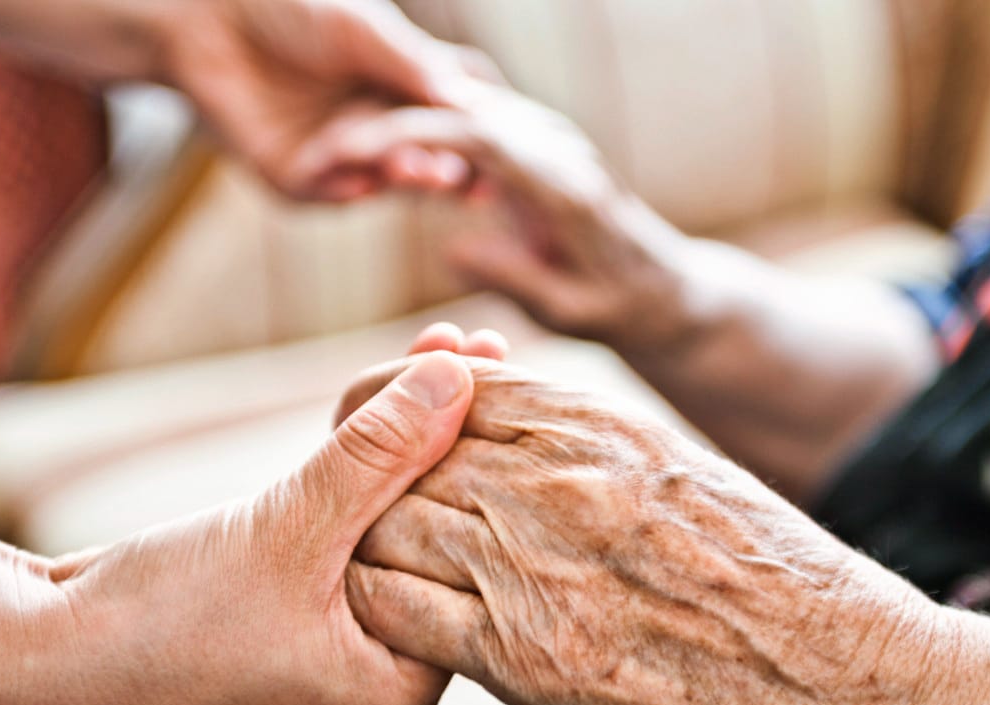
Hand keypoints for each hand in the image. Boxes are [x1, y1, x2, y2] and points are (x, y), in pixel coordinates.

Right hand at [36, 352, 478, 704]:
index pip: (474, 559)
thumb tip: (462, 373)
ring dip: (410, 432)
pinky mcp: (299, 601)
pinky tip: (394, 389)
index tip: (512, 373)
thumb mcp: (291, 527)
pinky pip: (349, 518)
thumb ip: (380, 454)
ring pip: (394, 516)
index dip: (488, 460)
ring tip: (451, 341)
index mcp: (404, 685)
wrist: (44, 656)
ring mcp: (342, 635)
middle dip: (455, 435)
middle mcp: (385, 668)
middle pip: (442, 532)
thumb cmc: (168, 618)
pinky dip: (364, 459)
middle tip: (487, 342)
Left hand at [158, 0, 495, 199]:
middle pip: (426, 160)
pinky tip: (355, 178)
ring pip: (382, 182)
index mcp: (402, 88)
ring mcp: (338, 157)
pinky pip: (327, 194)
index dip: (479, 137)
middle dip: (447, 169)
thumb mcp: (364, 29)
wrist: (207, 15)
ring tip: (417, 170)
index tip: (505, 146)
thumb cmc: (291, 6)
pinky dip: (341, 187)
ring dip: (402, 180)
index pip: (454, 121)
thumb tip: (474, 102)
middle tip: (464, 176)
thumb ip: (415, 66)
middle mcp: (377, 127)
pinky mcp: (295, 179)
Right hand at [291, 85, 696, 345]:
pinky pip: (475, 123)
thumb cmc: (617, 309)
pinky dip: (427, 133)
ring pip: (465, 107)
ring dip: (404, 122)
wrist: (663, 288)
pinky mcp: (539, 145)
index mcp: (565, 186)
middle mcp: (560, 149)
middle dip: (391, 121)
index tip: (354, 150)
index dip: (413, 135)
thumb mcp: (570, 312)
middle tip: (326, 148)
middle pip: (462, 108)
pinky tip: (384, 154)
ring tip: (341, 151)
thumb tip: (451, 248)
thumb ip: (517, 277)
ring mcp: (552, 140)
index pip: (480, 136)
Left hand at [339, 360, 940, 704]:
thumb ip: (588, 442)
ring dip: (378, 545)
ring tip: (389, 564)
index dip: (404, 403)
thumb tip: (511, 423)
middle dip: (379, 477)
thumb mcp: (682, 470)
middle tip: (369, 505)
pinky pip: (400, 615)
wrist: (829, 683)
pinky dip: (384, 612)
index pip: (456, 387)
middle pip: (408, 456)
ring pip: (390, 530)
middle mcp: (554, 482)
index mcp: (600, 424)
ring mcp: (532, 569)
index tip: (388, 428)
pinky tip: (405, 622)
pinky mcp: (521, 659)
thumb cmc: (772, 577)